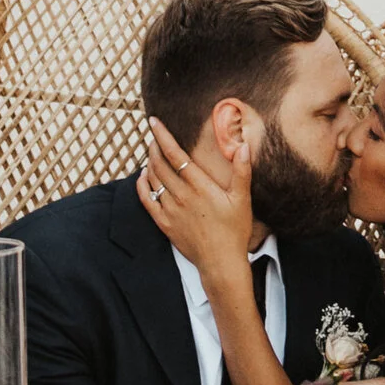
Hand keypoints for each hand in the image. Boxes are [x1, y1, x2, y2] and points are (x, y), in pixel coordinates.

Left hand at [139, 116, 254, 282]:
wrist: (220, 262)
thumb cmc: (234, 230)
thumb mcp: (242, 199)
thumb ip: (242, 171)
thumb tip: (243, 146)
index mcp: (200, 186)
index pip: (176, 154)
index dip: (163, 136)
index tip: (154, 122)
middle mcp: (182, 195)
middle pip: (160, 163)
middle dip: (154, 146)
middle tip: (154, 135)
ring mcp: (170, 209)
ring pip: (153, 179)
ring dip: (149, 162)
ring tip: (152, 153)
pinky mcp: (164, 223)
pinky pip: (146, 200)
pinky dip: (142, 185)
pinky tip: (142, 177)